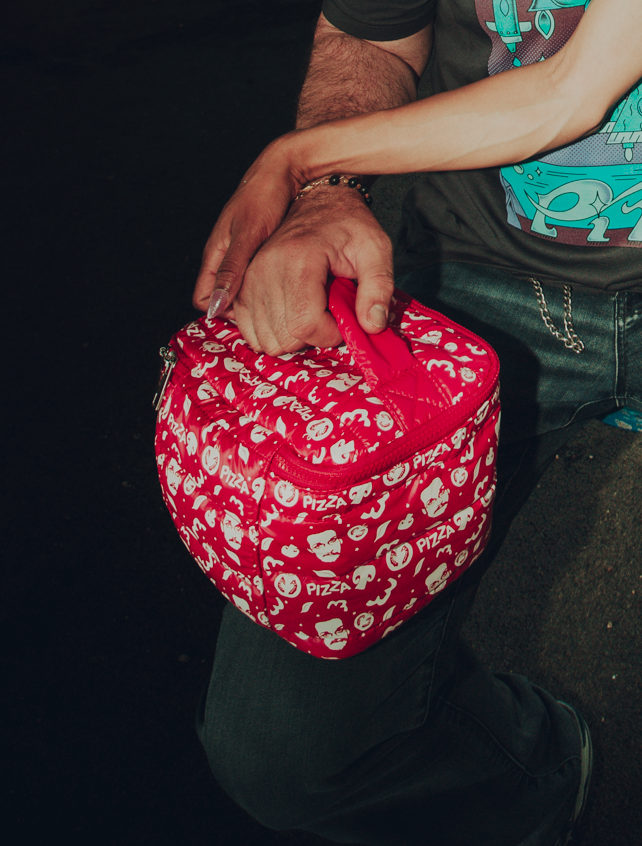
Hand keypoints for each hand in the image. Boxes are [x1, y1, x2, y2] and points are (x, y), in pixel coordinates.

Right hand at [192, 137, 301, 318]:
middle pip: (225, 301)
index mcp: (215, 255)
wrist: (287, 170)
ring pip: (245, 294)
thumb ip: (232, 270)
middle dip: (244, 313)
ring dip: (261, 302)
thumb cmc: (264, 194)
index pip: (204, 300)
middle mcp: (227, 260)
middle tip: (271, 317)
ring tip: (284, 305)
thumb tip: (216, 306)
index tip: (247, 318)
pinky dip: (274, 289)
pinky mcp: (263, 255)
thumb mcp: (248, 234)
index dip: (220, 312)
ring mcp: (245, 258)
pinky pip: (263, 282)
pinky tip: (293, 288)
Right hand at [195, 184, 394, 355]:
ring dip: (291, 337)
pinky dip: (270, 332)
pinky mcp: (242, 285)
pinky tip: (291, 316)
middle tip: (328, 313)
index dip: (330, 335)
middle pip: (283, 337)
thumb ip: (379, 287)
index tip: (343, 321)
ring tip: (310, 312)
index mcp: (299, 260)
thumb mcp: (376, 248)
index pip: (305, 325)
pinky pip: (249, 329)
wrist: (318, 199)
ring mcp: (249, 278)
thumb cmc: (347, 223)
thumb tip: (373, 325)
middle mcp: (266, 269)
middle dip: (311, 336)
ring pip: (265, 339)